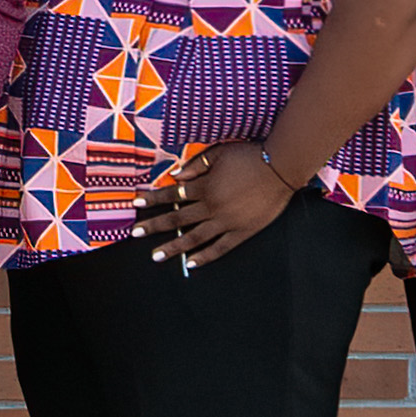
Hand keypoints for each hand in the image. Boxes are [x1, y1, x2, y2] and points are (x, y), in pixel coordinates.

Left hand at [133, 142, 293, 272]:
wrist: (281, 168)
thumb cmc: (250, 156)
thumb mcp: (219, 152)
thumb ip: (196, 164)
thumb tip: (175, 176)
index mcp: (204, 186)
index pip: (172, 194)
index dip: (153, 198)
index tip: (136, 203)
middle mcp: (211, 206)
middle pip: (176, 218)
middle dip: (153, 225)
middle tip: (135, 233)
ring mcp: (226, 222)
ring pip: (193, 238)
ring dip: (172, 247)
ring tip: (156, 256)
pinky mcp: (242, 232)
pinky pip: (220, 248)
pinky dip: (204, 257)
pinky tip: (191, 264)